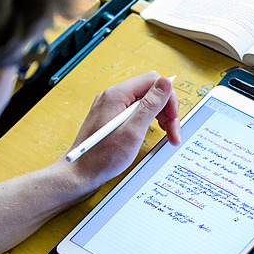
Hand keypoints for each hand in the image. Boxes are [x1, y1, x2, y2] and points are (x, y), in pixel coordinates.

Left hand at [61, 71, 179, 194]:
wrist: (80, 173)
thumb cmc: (103, 157)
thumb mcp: (133, 131)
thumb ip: (150, 105)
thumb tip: (166, 82)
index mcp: (117, 95)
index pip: (153, 80)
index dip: (168, 97)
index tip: (173, 116)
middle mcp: (113, 96)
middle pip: (151, 91)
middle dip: (166, 109)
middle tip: (173, 131)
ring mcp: (112, 105)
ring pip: (147, 101)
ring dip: (161, 116)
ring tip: (168, 136)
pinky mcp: (113, 115)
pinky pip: (138, 110)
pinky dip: (150, 120)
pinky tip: (154, 132)